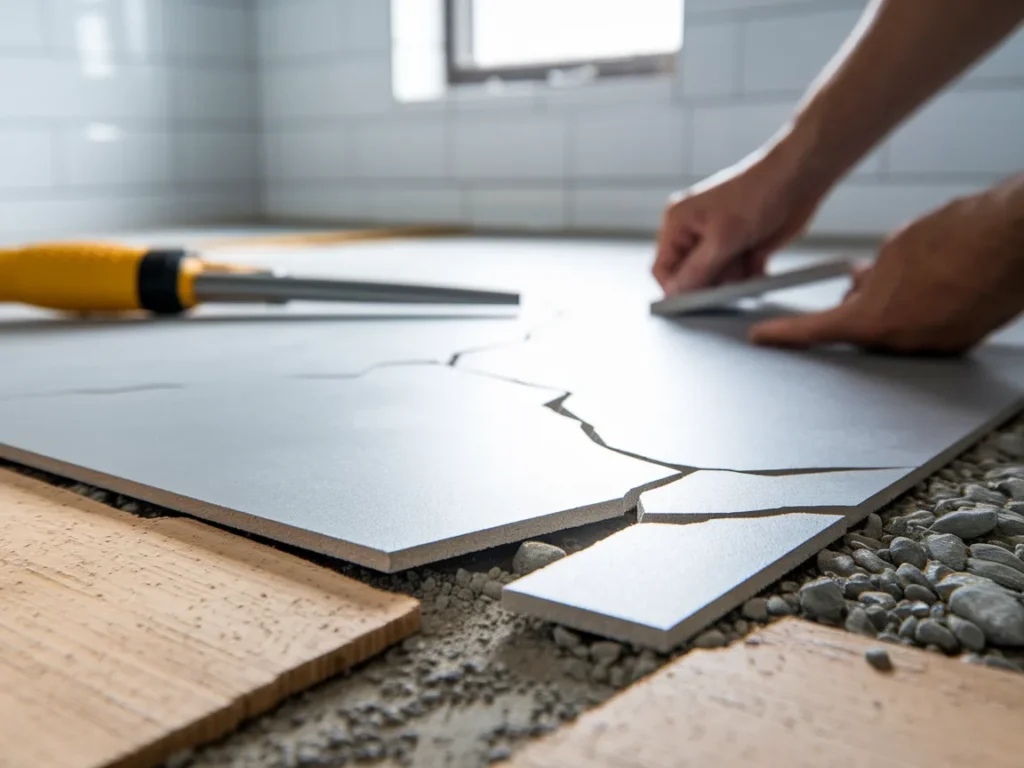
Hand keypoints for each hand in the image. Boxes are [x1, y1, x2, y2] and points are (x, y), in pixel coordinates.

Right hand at [653, 147, 821, 296]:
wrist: (798, 179)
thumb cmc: (757, 193)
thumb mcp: (721, 238)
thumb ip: (696, 271)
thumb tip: (674, 294)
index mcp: (679, 223)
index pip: (663, 268)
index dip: (676, 287)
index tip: (694, 302)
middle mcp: (695, 232)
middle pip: (691, 277)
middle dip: (711, 281)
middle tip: (730, 273)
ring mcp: (718, 241)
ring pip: (716, 280)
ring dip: (733, 280)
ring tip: (748, 260)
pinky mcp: (741, 248)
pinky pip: (738, 277)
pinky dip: (749, 277)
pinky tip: (758, 262)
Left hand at [751, 176, 1023, 353]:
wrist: (1017, 240)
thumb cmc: (959, 236)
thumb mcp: (894, 249)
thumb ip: (870, 275)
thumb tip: (862, 284)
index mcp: (873, 320)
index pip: (814, 331)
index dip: (784, 334)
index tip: (763, 338)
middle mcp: (901, 342)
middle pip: (860, 330)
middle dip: (858, 305)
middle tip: (871, 277)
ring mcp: (933, 346)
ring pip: (895, 329)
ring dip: (895, 305)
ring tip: (920, 270)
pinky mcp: (961, 343)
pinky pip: (927, 330)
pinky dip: (923, 311)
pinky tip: (939, 284)